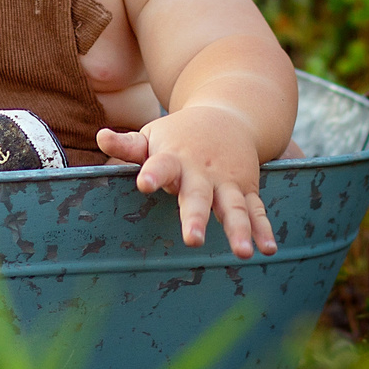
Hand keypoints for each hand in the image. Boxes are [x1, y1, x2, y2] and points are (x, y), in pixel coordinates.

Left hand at [98, 105, 276, 258]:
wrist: (229, 115)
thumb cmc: (180, 133)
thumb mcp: (153, 135)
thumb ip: (128, 145)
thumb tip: (100, 136)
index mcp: (174, 158)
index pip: (160, 166)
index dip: (152, 174)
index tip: (144, 184)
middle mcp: (202, 172)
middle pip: (198, 196)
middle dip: (196, 217)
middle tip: (192, 240)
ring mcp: (227, 182)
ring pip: (233, 207)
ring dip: (238, 229)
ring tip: (242, 253)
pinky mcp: (246, 190)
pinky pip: (256, 211)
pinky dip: (263, 229)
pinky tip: (268, 249)